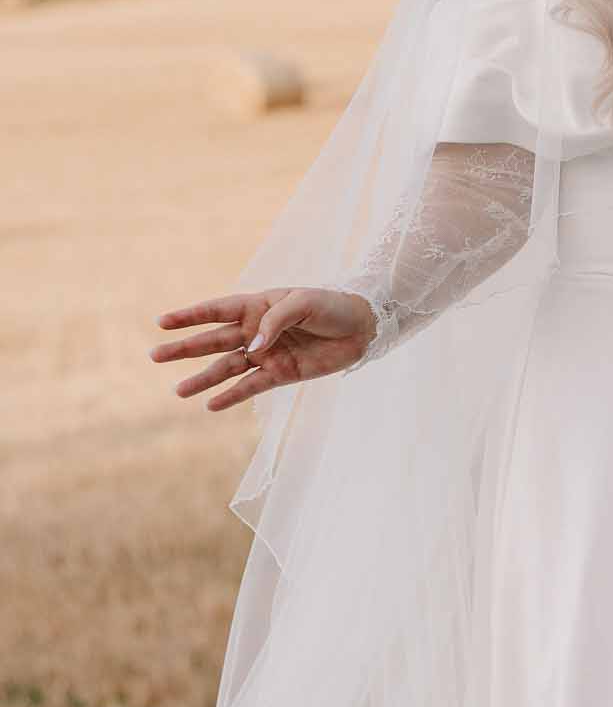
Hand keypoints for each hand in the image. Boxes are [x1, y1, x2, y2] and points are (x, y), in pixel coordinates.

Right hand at [149, 288, 377, 412]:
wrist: (362, 328)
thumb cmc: (331, 306)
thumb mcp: (304, 302)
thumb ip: (275, 321)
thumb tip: (252, 345)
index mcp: (258, 305)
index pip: (217, 310)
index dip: (190, 315)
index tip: (161, 322)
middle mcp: (256, 331)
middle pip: (213, 341)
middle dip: (184, 348)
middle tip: (155, 356)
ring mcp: (265, 354)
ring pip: (226, 368)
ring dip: (203, 379)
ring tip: (178, 391)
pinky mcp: (280, 374)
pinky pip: (250, 386)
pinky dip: (231, 396)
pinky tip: (210, 404)